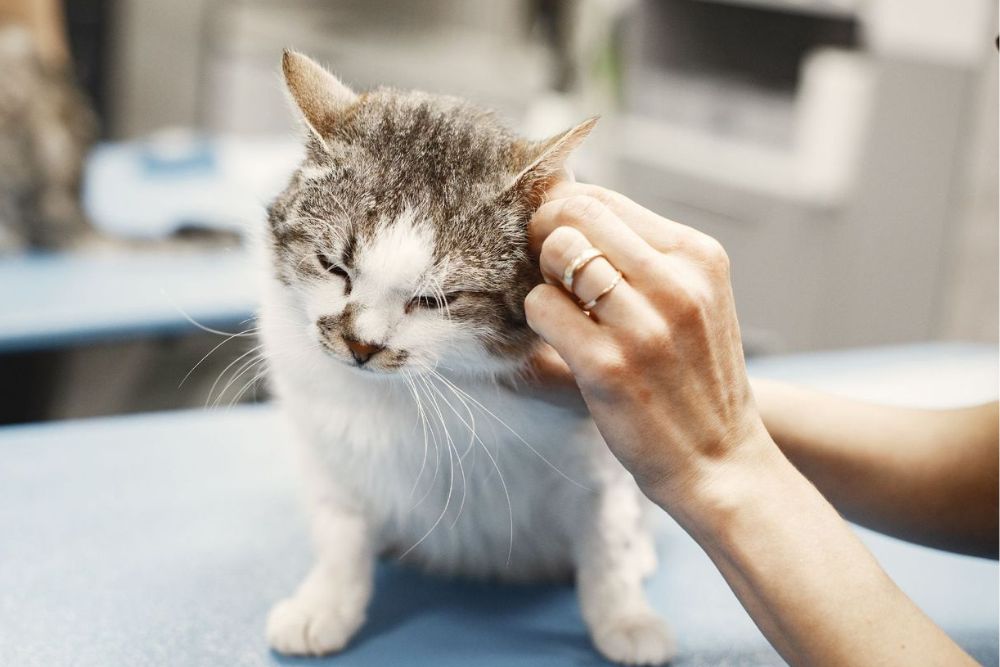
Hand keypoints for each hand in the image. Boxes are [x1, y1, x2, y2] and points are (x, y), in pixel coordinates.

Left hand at [524, 183, 771, 505]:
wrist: (721, 462)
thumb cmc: (694, 378)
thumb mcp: (694, 301)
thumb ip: (643, 257)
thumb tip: (566, 208)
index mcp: (698, 257)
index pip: (604, 199)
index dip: (562, 211)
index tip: (551, 238)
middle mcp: (677, 283)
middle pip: (576, 215)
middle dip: (543, 234)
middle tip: (544, 270)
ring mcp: (644, 325)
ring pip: (556, 253)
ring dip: (543, 278)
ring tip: (560, 309)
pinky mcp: (608, 366)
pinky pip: (541, 307)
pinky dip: (536, 319)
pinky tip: (557, 341)